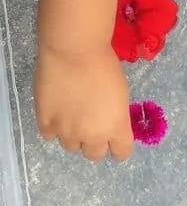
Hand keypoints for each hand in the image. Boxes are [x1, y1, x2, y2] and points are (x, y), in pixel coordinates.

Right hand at [35, 44, 133, 161]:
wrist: (74, 51)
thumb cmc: (104, 64)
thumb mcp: (120, 92)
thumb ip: (114, 115)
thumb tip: (108, 121)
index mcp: (116, 127)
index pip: (121, 153)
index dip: (118, 144)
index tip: (114, 135)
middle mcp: (92, 136)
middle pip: (95, 154)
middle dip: (95, 141)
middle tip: (91, 121)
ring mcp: (67, 132)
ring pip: (71, 146)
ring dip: (73, 134)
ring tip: (71, 113)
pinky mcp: (46, 124)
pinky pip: (50, 135)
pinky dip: (53, 126)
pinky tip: (56, 109)